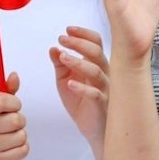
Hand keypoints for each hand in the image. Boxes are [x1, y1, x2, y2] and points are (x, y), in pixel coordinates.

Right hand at [0, 72, 28, 159]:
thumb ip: (6, 90)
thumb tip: (15, 75)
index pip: (4, 101)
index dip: (14, 103)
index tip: (11, 107)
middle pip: (17, 120)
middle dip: (18, 121)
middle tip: (9, 123)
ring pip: (22, 136)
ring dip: (20, 135)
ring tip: (8, 135)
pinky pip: (23, 151)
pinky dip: (21, 148)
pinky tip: (9, 146)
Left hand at [50, 25, 108, 154]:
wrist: (93, 130)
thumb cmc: (81, 103)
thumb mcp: (64, 80)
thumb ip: (59, 65)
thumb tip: (53, 48)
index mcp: (96, 65)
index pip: (96, 43)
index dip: (83, 35)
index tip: (66, 30)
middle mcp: (104, 74)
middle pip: (97, 53)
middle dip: (79, 43)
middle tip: (62, 39)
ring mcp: (105, 89)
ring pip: (97, 71)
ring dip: (78, 62)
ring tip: (62, 57)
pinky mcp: (102, 105)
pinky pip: (95, 94)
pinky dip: (82, 88)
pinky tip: (70, 84)